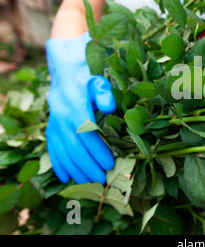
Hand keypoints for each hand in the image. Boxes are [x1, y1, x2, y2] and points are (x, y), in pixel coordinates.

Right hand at [45, 32, 115, 183]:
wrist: (65, 65)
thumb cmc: (88, 71)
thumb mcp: (99, 77)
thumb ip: (104, 92)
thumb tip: (111, 108)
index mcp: (75, 104)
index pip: (86, 132)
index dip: (97, 150)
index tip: (109, 163)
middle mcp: (61, 115)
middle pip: (74, 146)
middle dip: (88, 165)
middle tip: (102, 179)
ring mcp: (54, 121)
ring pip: (62, 149)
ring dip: (75, 168)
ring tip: (89, 182)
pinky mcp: (51, 124)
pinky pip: (52, 147)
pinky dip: (58, 162)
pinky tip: (65, 176)